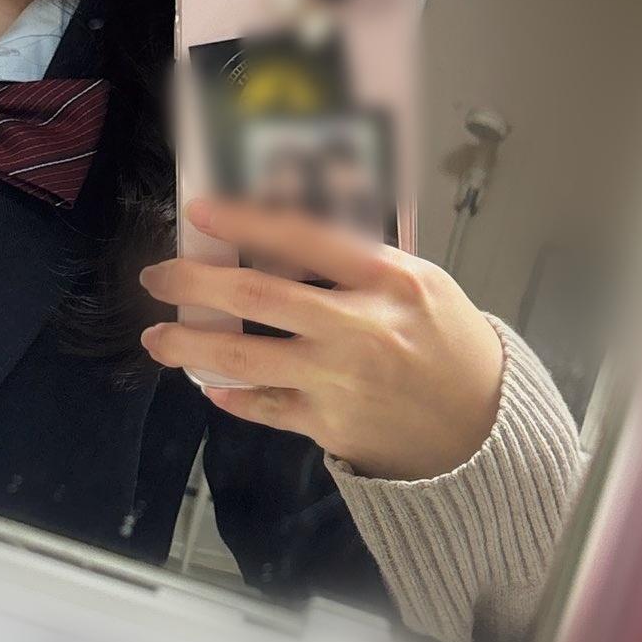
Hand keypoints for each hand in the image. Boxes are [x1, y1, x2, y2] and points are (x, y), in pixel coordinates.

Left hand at [138, 199, 504, 481]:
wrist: (483, 428)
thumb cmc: (450, 345)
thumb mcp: (422, 282)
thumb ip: (359, 259)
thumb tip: (288, 233)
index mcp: (386, 279)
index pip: (302, 237)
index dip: (245, 221)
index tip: (201, 212)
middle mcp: (359, 327)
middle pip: (257, 299)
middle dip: (194, 285)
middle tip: (157, 277)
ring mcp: (340, 380)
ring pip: (245, 360)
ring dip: (190, 347)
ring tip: (158, 338)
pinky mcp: (330, 425)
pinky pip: (265, 407)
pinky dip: (231, 395)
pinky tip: (209, 384)